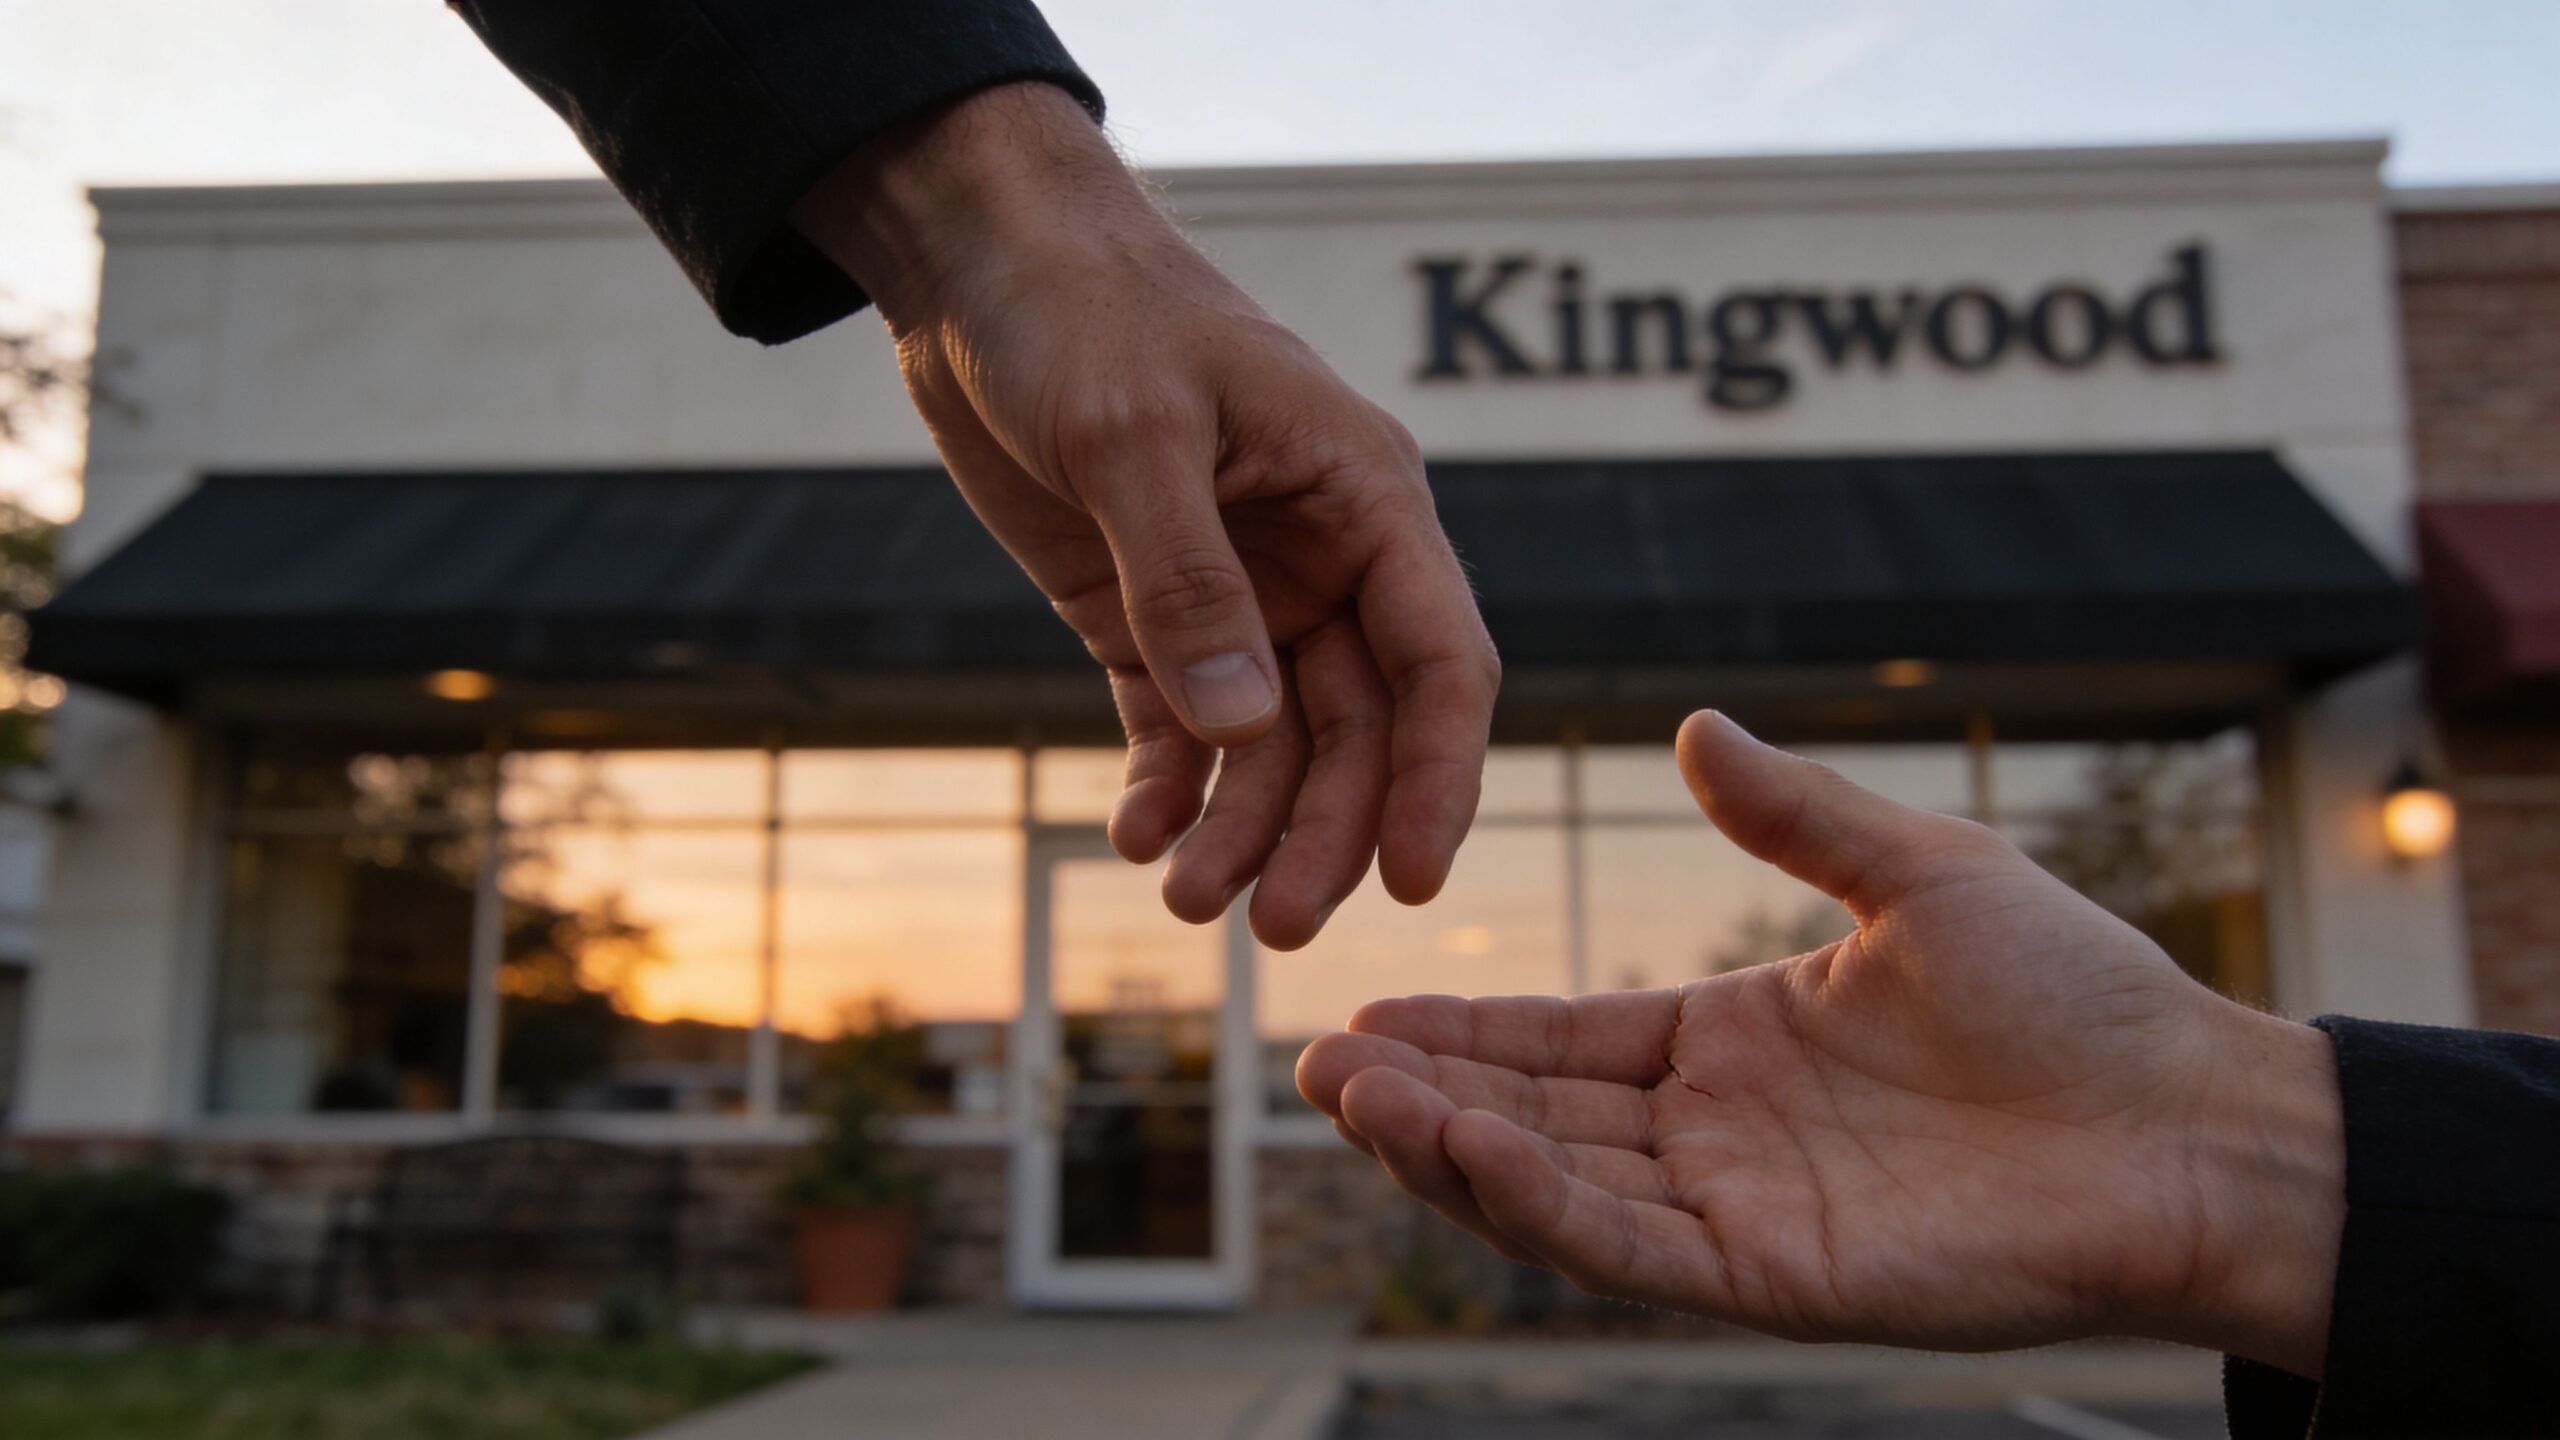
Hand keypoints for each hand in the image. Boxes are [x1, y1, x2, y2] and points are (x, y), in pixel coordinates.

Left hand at [790, 83, 1496, 948]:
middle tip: (1276, 928)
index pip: (1440, 659)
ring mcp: (1237, 592)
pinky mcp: (1150, 612)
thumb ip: (1188, 586)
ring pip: (1271, 744)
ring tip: (1185, 899)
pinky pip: (1180, 725)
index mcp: (1364, 496)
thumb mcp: (1133, 434)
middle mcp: (1320, 558)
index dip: (1437, 776)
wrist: (978, 262)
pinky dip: (1166, 787)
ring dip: (1241, 827)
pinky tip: (1136, 837)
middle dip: (1325, 830)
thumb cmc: (1080, 309)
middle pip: (1358, 727)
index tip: (1410, 880)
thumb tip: (1243, 731)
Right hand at [1298, 711, 2346, 1376]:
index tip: (1363, 1011)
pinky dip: (1535, 1203)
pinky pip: (1628, 1247)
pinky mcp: (1775, 1278)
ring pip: (1557, 1190)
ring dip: (1447, 1151)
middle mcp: (1718, 1135)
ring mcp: (1740, 1212)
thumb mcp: (1918, 872)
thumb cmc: (2079, 996)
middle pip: (1533, 1121)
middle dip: (1420, 1100)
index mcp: (1735, 1043)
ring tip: (1352, 1102)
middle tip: (1314, 1070)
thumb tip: (1697, 726)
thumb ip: (1796, 812)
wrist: (2192, 1117)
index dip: (1463, 1032)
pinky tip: (1461, 1148)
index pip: (1562, 1040)